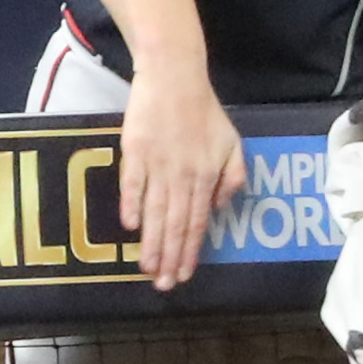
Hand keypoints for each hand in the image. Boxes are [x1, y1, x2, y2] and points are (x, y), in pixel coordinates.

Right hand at [114, 63, 239, 290]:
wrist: (175, 78)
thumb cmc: (204, 112)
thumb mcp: (232, 143)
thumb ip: (232, 177)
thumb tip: (217, 209)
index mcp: (206, 176)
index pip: (197, 223)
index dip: (190, 252)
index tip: (184, 275)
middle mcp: (182, 175)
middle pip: (174, 225)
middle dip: (169, 258)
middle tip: (163, 285)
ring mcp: (157, 165)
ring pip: (154, 212)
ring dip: (150, 243)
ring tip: (146, 268)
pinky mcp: (134, 152)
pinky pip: (132, 184)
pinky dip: (131, 205)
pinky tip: (129, 227)